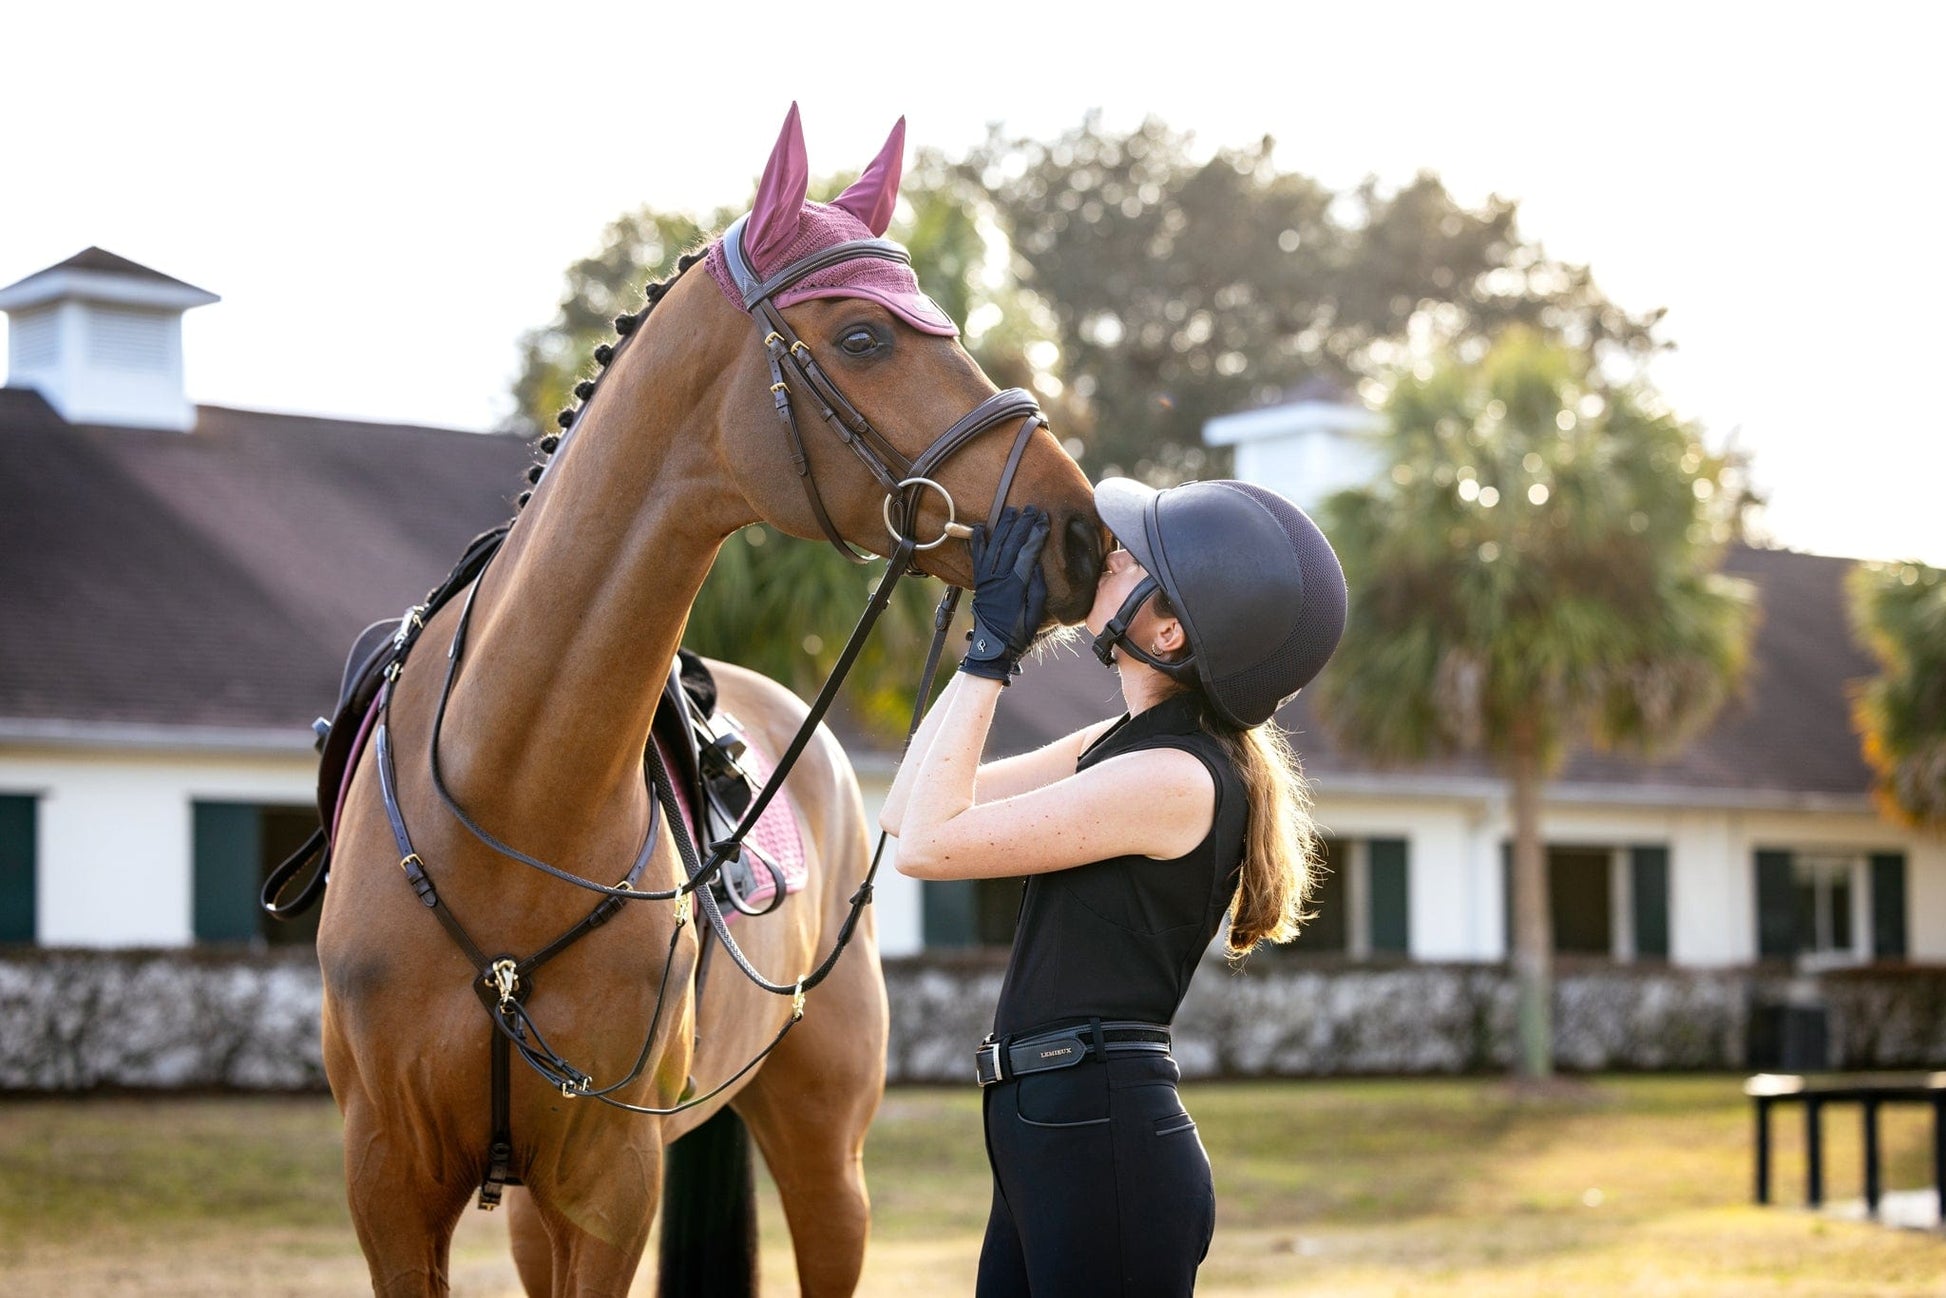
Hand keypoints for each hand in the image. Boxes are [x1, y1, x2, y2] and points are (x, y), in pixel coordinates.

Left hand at [960, 506, 1049, 682]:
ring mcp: (988, 579)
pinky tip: (980, 527)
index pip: (1028, 553)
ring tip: (1012, 511)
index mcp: (1017, 586)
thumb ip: (1039, 588)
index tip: (1044, 520)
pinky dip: (978, 541)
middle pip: (1012, 544)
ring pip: (995, 546)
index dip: (1036, 534)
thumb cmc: (1019, 631)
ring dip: (1004, 526)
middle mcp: (1000, 579)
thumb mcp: (1037, 613)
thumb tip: (1039, 565)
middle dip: (1023, 524)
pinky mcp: (980, 581)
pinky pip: (977, 557)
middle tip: (1032, 509)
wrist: (992, 646)